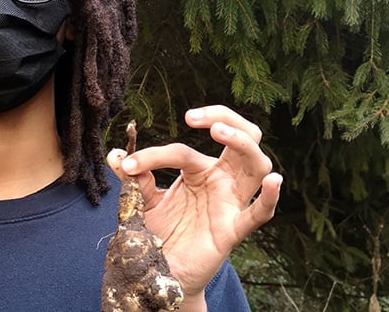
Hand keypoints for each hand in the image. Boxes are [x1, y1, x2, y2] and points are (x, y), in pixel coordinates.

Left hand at [105, 105, 281, 304]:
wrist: (162, 272)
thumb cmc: (160, 233)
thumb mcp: (143, 201)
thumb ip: (132, 178)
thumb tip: (114, 153)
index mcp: (200, 170)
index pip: (182, 151)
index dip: (153, 155)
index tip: (128, 165)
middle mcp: (221, 180)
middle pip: (242, 137)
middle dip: (224, 117)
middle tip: (193, 116)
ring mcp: (231, 202)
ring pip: (256, 164)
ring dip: (242, 143)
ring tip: (219, 131)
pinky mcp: (233, 229)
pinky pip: (259, 213)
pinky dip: (270, 197)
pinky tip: (274, 181)